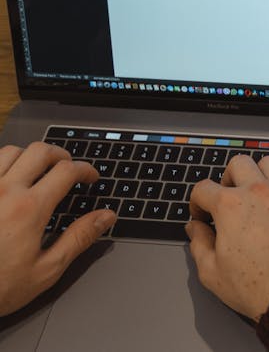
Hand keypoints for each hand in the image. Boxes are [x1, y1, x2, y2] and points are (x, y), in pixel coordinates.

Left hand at [0, 142, 115, 315]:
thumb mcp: (45, 270)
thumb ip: (78, 238)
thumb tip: (105, 217)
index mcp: (29, 209)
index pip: (67, 170)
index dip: (85, 170)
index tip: (90, 177)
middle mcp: (4, 192)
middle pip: (40, 152)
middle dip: (61, 155)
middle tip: (68, 168)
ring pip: (10, 151)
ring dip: (30, 156)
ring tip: (38, 170)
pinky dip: (3, 165)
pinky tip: (8, 180)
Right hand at [186, 155, 268, 321]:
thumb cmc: (254, 287)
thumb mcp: (211, 272)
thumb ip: (198, 243)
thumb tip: (195, 228)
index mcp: (230, 206)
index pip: (203, 188)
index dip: (197, 203)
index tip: (202, 217)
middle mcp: (259, 193)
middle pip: (238, 163)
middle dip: (227, 178)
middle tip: (227, 199)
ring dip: (260, 173)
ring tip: (256, 192)